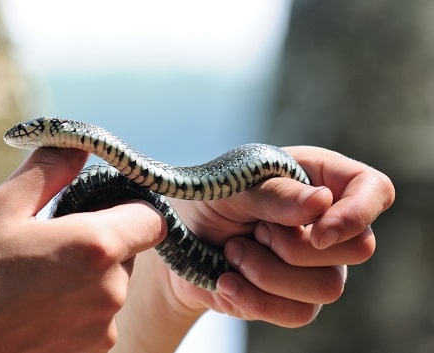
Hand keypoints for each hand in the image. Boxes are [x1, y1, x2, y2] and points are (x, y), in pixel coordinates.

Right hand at [0, 148, 166, 352]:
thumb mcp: (1, 210)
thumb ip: (49, 170)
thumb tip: (78, 144)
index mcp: (95, 247)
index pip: (152, 218)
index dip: (131, 208)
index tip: (100, 209)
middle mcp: (111, 290)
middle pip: (131, 250)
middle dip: (103, 241)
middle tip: (55, 243)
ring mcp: (104, 326)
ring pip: (115, 284)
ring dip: (91, 275)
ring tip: (41, 278)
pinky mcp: (94, 351)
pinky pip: (101, 316)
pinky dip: (81, 306)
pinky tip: (41, 307)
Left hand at [112, 145, 393, 351]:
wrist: (180, 242)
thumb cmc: (209, 200)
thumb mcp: (231, 186)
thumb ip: (274, 193)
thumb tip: (322, 202)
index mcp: (319, 178)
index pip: (374, 190)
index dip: (358, 212)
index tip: (318, 229)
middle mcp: (327, 222)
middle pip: (358, 247)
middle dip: (295, 246)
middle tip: (253, 231)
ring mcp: (318, 264)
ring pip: (329, 287)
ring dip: (269, 272)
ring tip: (233, 253)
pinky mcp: (297, 298)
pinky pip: (300, 313)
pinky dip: (257, 299)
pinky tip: (227, 281)